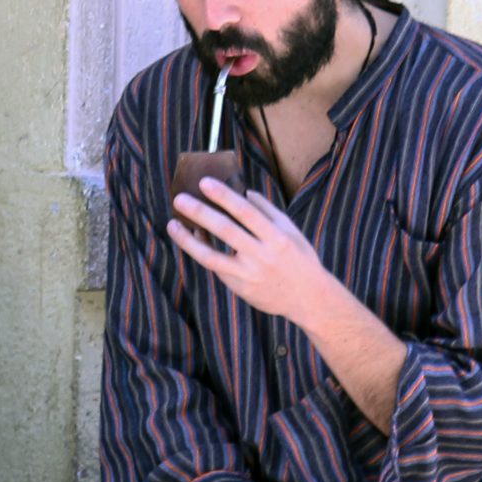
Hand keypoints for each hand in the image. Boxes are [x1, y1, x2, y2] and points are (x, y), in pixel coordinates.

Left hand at [166, 176, 338, 323]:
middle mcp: (262, 255)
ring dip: (188, 240)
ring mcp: (249, 274)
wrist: (309, 298)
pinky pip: (215, 267)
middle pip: (226, 231)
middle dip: (200, 213)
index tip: (204, 182)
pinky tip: (191, 238)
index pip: (246, 212)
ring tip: (172, 225)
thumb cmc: (299, 258)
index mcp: (278, 237)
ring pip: (211, 256)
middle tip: (179, 199)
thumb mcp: (291, 232)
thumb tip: (244, 192)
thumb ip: (268, 211)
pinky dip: (201, 251)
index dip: (224, 196)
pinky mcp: (239, 287)